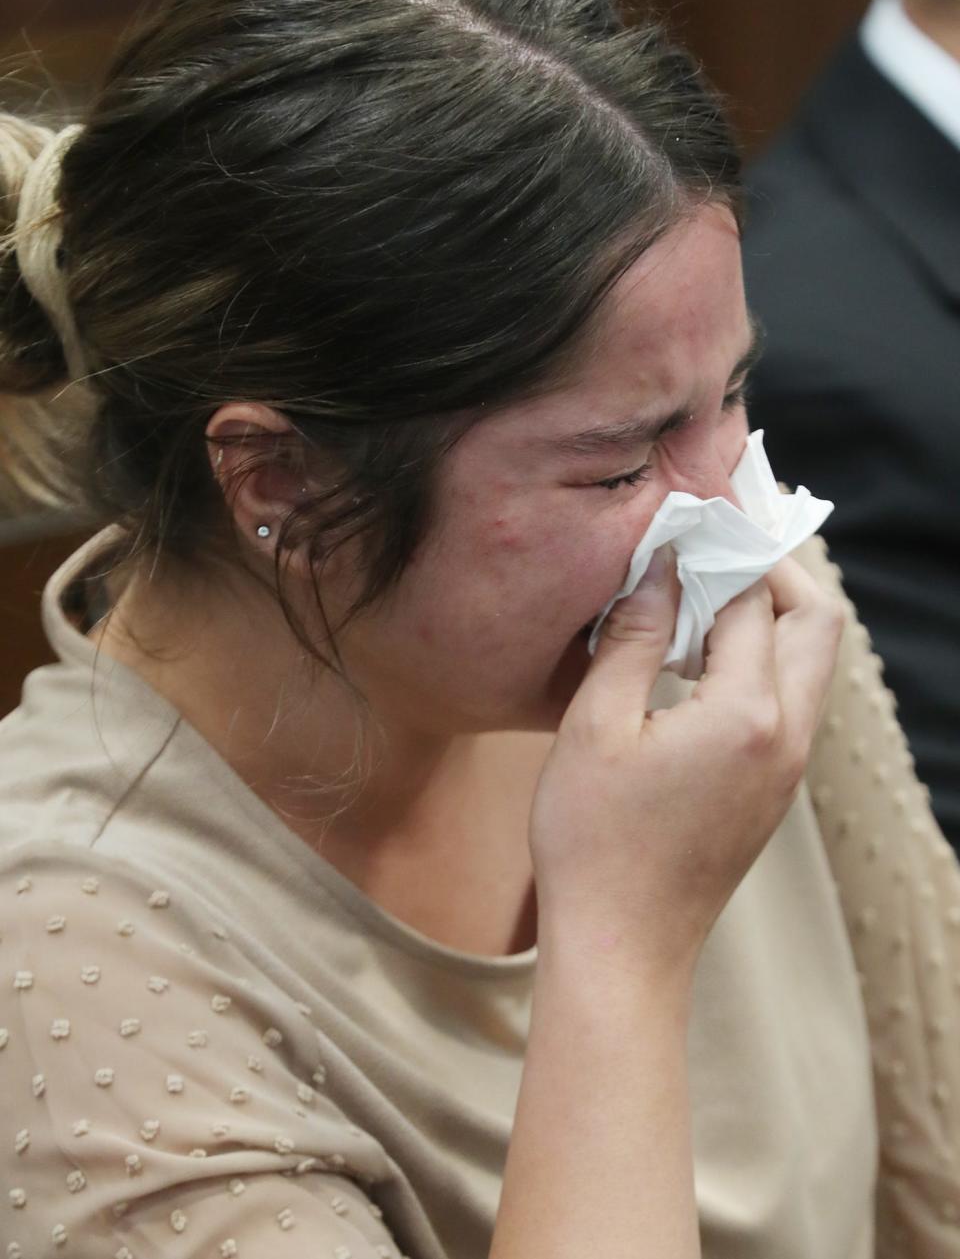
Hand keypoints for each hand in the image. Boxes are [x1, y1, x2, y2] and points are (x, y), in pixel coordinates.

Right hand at [529, 548, 843, 981]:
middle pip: (817, 624)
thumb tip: (660, 568)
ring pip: (809, 664)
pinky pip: (788, 701)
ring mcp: (787, 769)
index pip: (755, 599)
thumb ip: (635, 637)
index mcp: (747, 715)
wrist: (620, 949)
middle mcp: (787, 737)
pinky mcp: (772, 790)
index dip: (719, 550)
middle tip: (710, 552)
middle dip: (771, 574)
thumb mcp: (597, 725)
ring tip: (692, 603)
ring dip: (766, 620)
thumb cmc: (594, 842)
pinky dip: (757, 663)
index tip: (684, 520)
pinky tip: (692, 665)